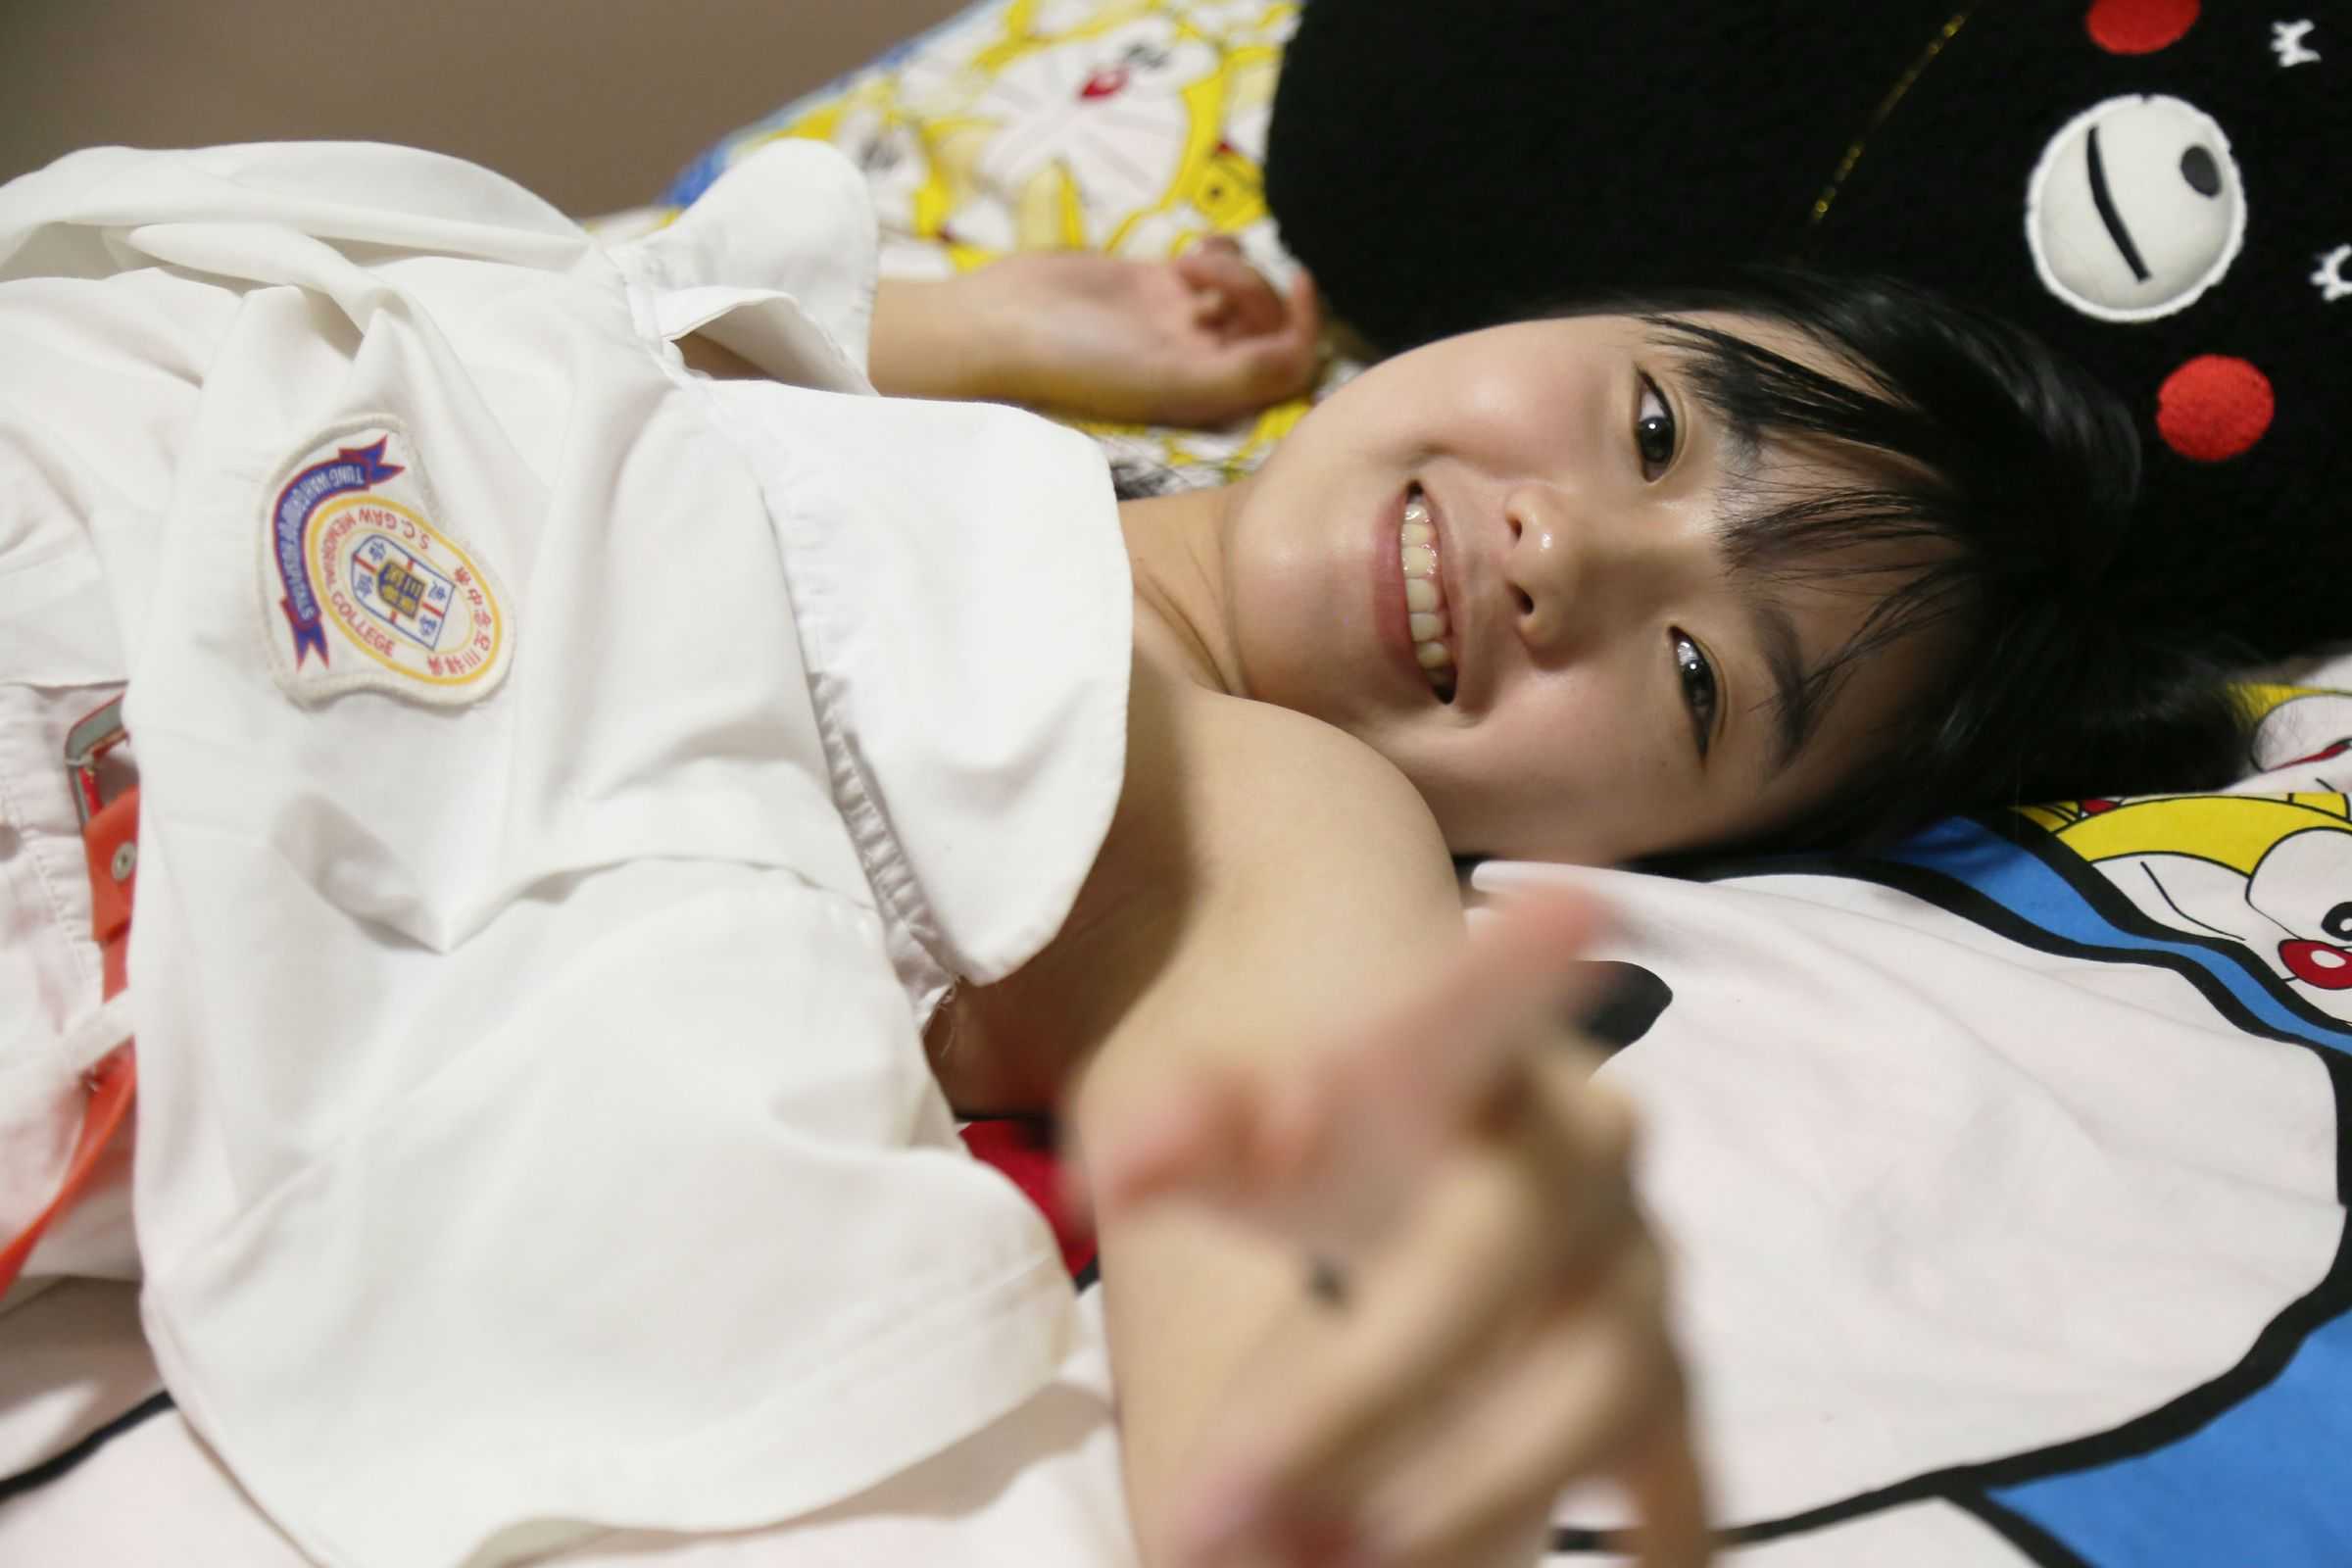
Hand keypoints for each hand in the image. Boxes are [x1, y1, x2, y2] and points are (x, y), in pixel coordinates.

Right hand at [965, 239, 1323, 426]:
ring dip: (1235, 268)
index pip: (1288, 368)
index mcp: (1211, 397)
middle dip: (1259, 291)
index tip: (1300, 282)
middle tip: (1208, 279)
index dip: (1307, 328)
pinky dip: (1219, 251)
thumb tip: (1301, 355)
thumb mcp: (1171, 377)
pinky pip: (1216, 266)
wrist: (1006, 324)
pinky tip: (1190, 250)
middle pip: (1272, 325)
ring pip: (1247, 290)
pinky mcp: (1157, 286)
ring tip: (1187, 265)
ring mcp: (1180, 324)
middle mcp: (1202, 363)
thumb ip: (1241, 372)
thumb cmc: (1084, 361)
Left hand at [1084, 894, 1708, 1567]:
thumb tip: (1132, 1161)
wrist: (1448, 1150)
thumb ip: (1185, 1122)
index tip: (1568, 904)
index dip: (1511, 975)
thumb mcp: (1237, 1114)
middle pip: (1493, 1261)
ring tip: (1317, 1567)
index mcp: (1473, 1061)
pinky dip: (1660, 1540)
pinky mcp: (1665, 1390)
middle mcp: (1582, 1159)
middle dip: (1356, 1396)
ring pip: (1593, 1390)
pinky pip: (1678, 1476)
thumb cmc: (1331, 1129)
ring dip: (1463, 1500)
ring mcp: (1638, 1279)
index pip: (1474, 1015)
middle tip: (1207, 1517)